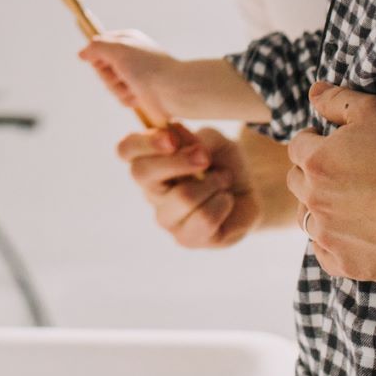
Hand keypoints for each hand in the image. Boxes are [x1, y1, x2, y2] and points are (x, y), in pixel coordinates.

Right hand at [79, 31, 177, 125]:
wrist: (174, 90)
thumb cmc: (148, 67)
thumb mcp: (118, 49)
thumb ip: (96, 47)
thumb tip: (82, 54)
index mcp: (126, 40)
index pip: (98, 46)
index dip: (99, 57)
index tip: (109, 61)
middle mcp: (130, 56)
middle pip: (101, 68)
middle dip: (109, 76)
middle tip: (124, 76)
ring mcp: (134, 75)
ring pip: (110, 85)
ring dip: (119, 89)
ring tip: (134, 88)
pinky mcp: (139, 92)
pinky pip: (121, 97)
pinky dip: (127, 99)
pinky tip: (139, 97)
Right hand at [115, 123, 259, 248]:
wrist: (249, 193)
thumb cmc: (223, 163)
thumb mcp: (215, 141)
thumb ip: (195, 138)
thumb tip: (175, 136)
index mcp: (151, 161)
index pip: (126, 149)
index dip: (144, 142)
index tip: (172, 139)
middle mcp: (151, 191)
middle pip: (142, 173)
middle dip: (179, 161)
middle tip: (205, 157)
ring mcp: (166, 218)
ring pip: (183, 196)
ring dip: (213, 183)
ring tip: (223, 180)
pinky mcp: (186, 239)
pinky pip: (204, 218)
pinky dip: (222, 203)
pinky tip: (225, 201)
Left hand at [287, 82, 375, 281]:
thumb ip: (338, 100)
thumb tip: (313, 91)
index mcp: (317, 161)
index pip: (297, 146)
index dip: (315, 142)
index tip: (334, 145)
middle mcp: (314, 199)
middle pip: (297, 181)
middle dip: (313, 173)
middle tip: (344, 172)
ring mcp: (328, 235)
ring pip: (306, 217)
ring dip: (319, 207)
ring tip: (349, 202)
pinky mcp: (345, 264)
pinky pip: (324, 252)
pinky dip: (333, 243)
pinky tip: (356, 232)